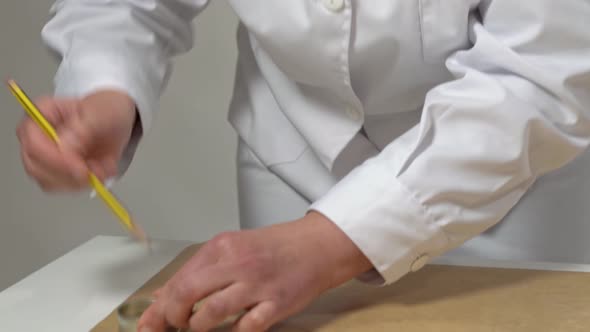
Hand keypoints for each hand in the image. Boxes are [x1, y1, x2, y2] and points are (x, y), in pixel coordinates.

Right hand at [15, 90, 136, 191]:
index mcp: (41, 114)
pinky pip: (63, 187)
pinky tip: (99, 171)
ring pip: (47, 182)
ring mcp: (44, 156)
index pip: (32, 143)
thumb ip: (81, 129)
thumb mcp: (99, 114)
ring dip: (78, 181)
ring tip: (102, 167)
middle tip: (93, 173)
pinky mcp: (56, 171)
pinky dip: (84, 184)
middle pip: (34, 166)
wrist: (117, 120)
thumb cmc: (105, 110)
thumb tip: (63, 147)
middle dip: (66, 175)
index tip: (80, 167)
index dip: (54, 159)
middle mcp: (36, 136)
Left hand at [138, 211, 372, 331]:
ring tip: (200, 327)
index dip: (161, 306)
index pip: (180, 278)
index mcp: (222, 247)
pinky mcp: (276, 303)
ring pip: (211, 313)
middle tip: (176, 325)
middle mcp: (237, 263)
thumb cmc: (274, 248)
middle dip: (173, 316)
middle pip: (187, 293)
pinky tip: (233, 330)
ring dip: (198, 327)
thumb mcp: (233, 248)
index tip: (150, 323)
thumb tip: (165, 295)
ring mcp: (257, 284)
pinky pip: (246, 327)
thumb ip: (200, 270)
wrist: (315, 246)